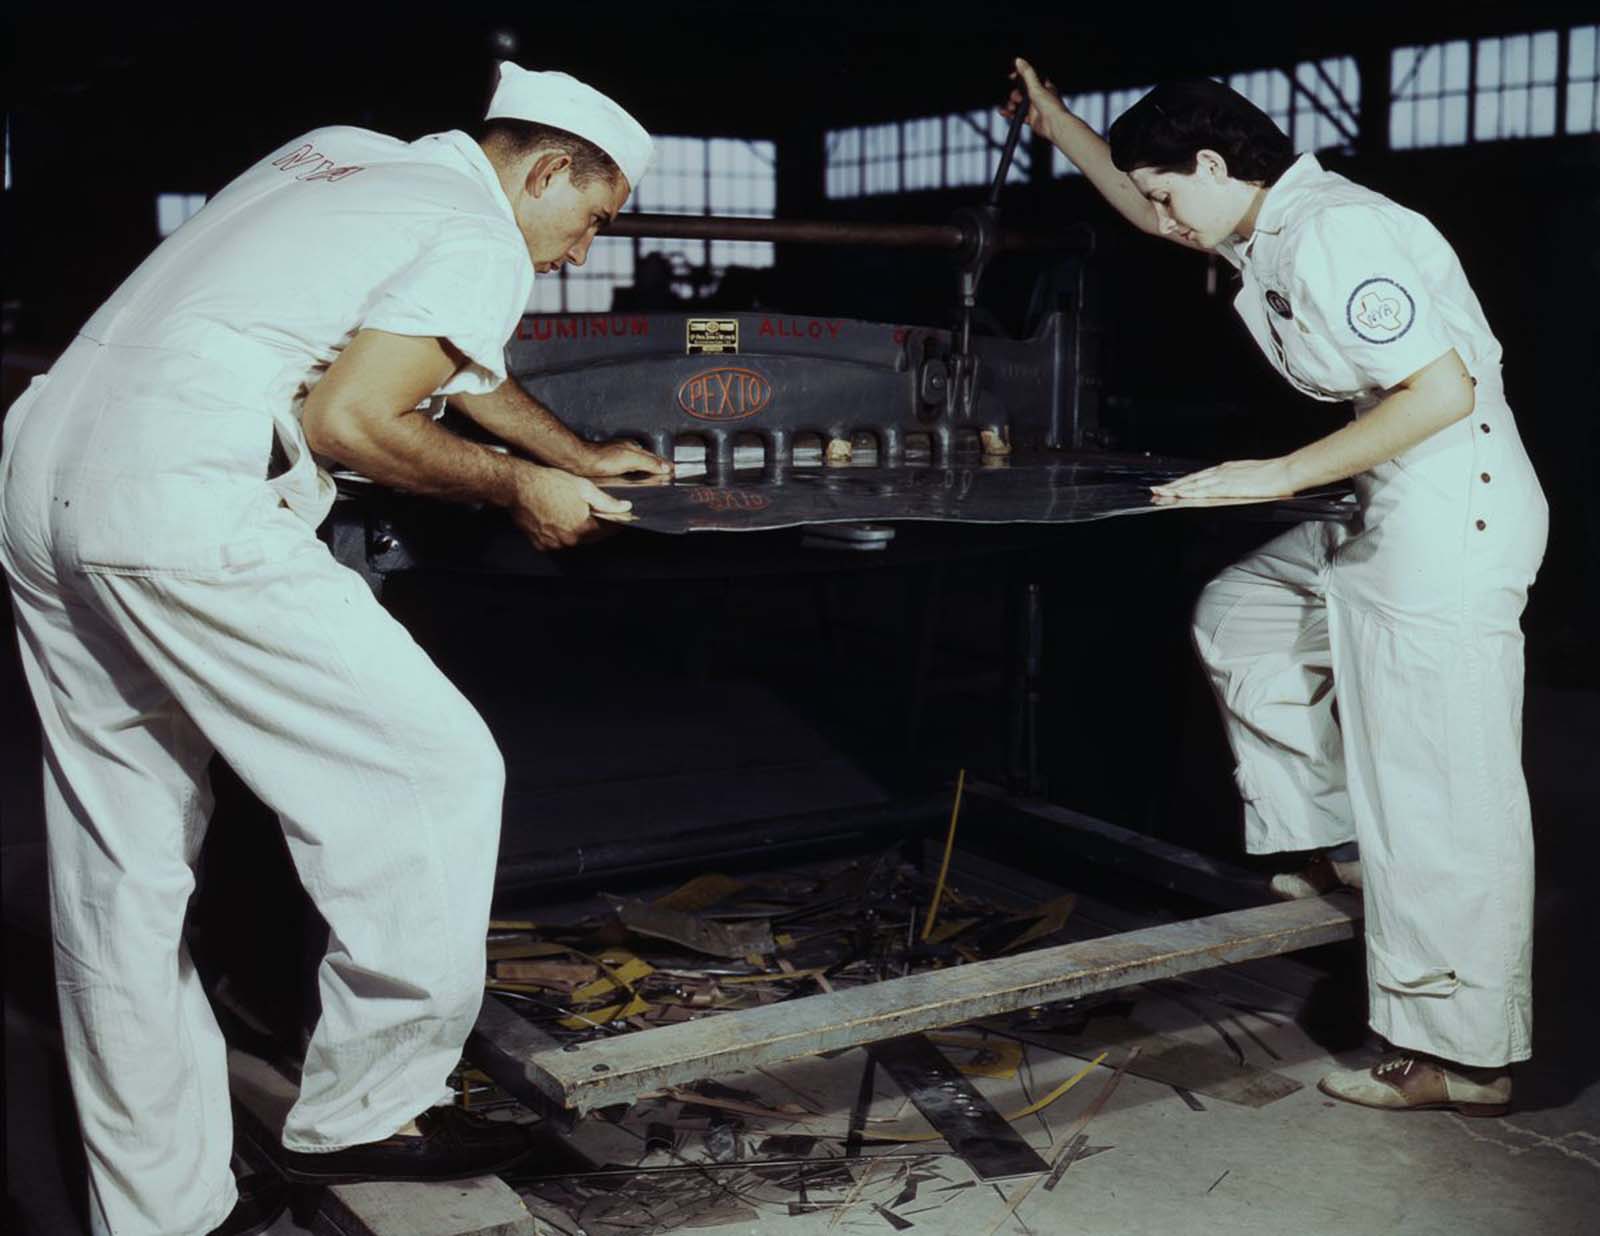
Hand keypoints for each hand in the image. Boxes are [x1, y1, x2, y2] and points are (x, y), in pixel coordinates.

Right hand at [509, 464, 633, 549]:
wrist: (519, 485)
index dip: (616, 524)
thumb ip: (606, 502)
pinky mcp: (540, 544)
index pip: (607, 531)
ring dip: (578, 530)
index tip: (620, 518)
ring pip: (574, 540)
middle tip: (596, 513)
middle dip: (597, 527)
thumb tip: (624, 507)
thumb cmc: (548, 483)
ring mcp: (552, 543)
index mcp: (581, 527)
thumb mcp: (584, 487)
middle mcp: (567, 540)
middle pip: (591, 537)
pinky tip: (558, 518)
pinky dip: (561, 533)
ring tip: (571, 511)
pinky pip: (557, 541)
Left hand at [574, 438, 672, 478]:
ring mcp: (616, 457)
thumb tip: (666, 466)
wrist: (581, 463)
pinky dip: (632, 475)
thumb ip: (649, 462)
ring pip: (635, 464)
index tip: (670, 470)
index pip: (653, 456)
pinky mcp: (608, 466)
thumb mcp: (631, 460)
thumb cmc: (602, 459)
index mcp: (633, 447)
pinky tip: (631, 481)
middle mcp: (625, 450)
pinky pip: (625, 470)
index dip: (662, 464)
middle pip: (645, 459)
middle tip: (664, 474)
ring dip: (643, 470)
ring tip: (651, 478)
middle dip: (654, 466)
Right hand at [1003, 57, 1068, 143]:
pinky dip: (1011, 114)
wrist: (1054, 125)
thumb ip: (1027, 73)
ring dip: (1012, 104)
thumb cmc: (1051, 106)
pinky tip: (1006, 113)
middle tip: (1016, 98)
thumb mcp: (1036, 86)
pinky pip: (1019, 115)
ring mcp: (1035, 108)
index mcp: (1043, 86)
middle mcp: (1039, 96)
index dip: (1019, 77)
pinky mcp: (1031, 119)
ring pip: (1019, 104)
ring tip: (1011, 107)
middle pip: (1022, 92)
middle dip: (1015, 94)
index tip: (1011, 77)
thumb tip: (1019, 61)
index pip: (1030, 78)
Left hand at [1150, 458, 1296, 501]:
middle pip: (1191, 479)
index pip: (1200, 477)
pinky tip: (1179, 494)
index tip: (1170, 486)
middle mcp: (1221, 471)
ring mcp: (1223, 478)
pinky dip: (1189, 491)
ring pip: (1193, 483)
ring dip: (1175, 488)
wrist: (1285, 471)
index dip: (1184, 482)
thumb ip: (1238, 483)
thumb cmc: (1274, 476)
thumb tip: (1233, 489)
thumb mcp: (1251, 477)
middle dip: (1173, 484)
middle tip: (1155, 489)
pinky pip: (1204, 489)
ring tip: (1160, 492)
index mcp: (1227, 470)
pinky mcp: (1227, 485)